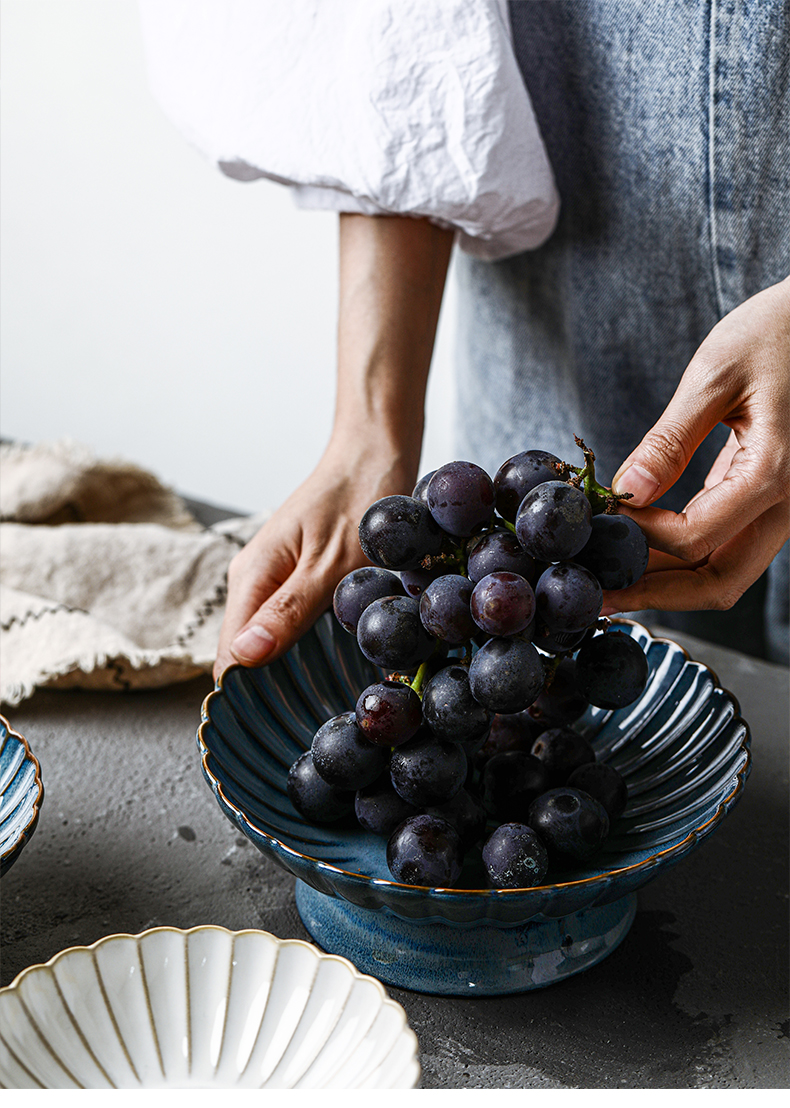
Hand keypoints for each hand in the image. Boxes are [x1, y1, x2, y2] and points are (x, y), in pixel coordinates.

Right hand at [213, 212, 453, 679]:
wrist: (377, 447)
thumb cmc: (360, 497)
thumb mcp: (333, 562)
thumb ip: (289, 611)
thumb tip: (244, 659)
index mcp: (251, 577)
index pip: (229, 658)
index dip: (249, 697)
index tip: (280, 727)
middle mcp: (255, 580)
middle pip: (248, 654)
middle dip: (274, 689)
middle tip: (315, 717)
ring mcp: (277, 576)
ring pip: (272, 640)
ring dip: (296, 668)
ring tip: (330, 696)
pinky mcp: (300, 573)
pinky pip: (293, 621)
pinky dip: (312, 643)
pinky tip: (340, 659)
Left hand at [601, 277, 789, 617]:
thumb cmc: (781, 331)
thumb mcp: (716, 375)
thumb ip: (669, 440)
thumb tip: (626, 492)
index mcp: (774, 474)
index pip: (695, 539)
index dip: (640, 540)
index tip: (600, 519)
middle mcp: (788, 503)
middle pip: (720, 582)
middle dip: (657, 594)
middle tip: (600, 597)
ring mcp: (784, 506)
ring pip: (726, 570)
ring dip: (669, 580)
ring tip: (611, 576)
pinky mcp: (770, 495)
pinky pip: (728, 542)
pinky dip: (684, 553)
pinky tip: (641, 543)